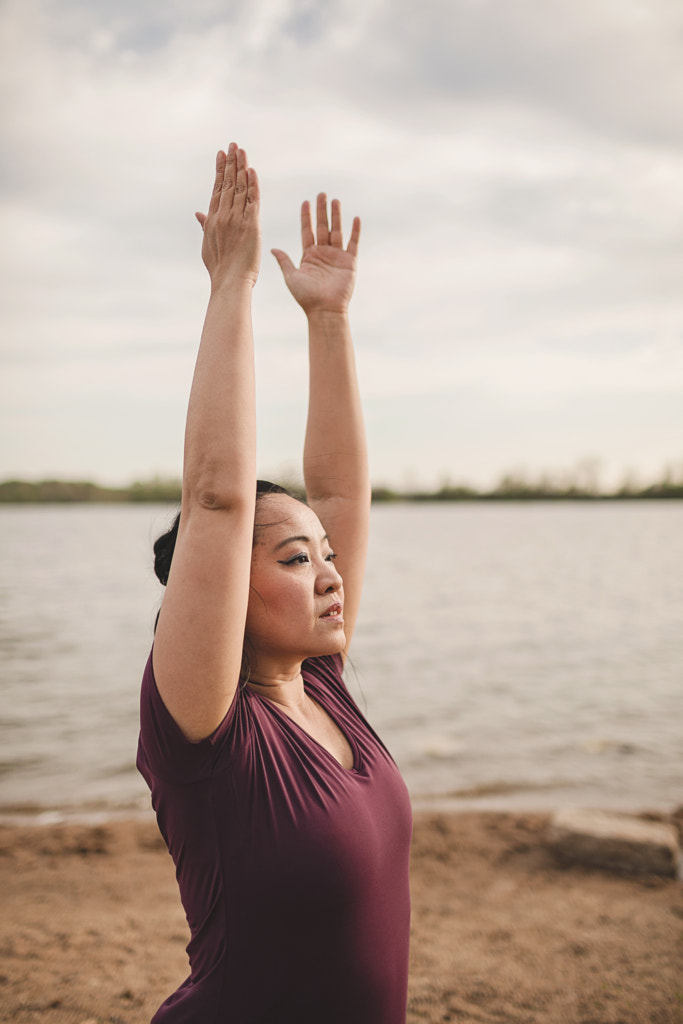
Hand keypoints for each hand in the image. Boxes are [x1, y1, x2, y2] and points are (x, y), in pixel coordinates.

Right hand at [195, 143, 260, 288]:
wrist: (229, 283)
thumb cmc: (219, 269)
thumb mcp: (207, 245)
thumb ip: (204, 226)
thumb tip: (197, 213)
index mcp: (212, 220)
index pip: (217, 189)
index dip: (220, 171)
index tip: (221, 155)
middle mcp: (222, 216)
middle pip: (227, 184)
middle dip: (230, 163)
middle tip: (232, 145)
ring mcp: (236, 220)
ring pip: (239, 188)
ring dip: (241, 167)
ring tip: (241, 150)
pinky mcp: (250, 226)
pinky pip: (252, 201)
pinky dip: (252, 185)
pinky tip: (251, 170)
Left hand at [272, 194, 359, 315]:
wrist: (324, 310)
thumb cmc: (306, 297)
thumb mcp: (291, 276)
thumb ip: (284, 261)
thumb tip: (273, 248)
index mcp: (308, 256)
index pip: (307, 231)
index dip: (306, 217)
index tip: (305, 202)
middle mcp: (323, 253)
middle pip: (322, 227)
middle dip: (321, 211)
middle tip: (321, 194)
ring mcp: (337, 257)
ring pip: (336, 231)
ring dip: (336, 216)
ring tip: (335, 200)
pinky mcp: (349, 262)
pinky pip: (353, 243)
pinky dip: (355, 231)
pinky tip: (355, 218)